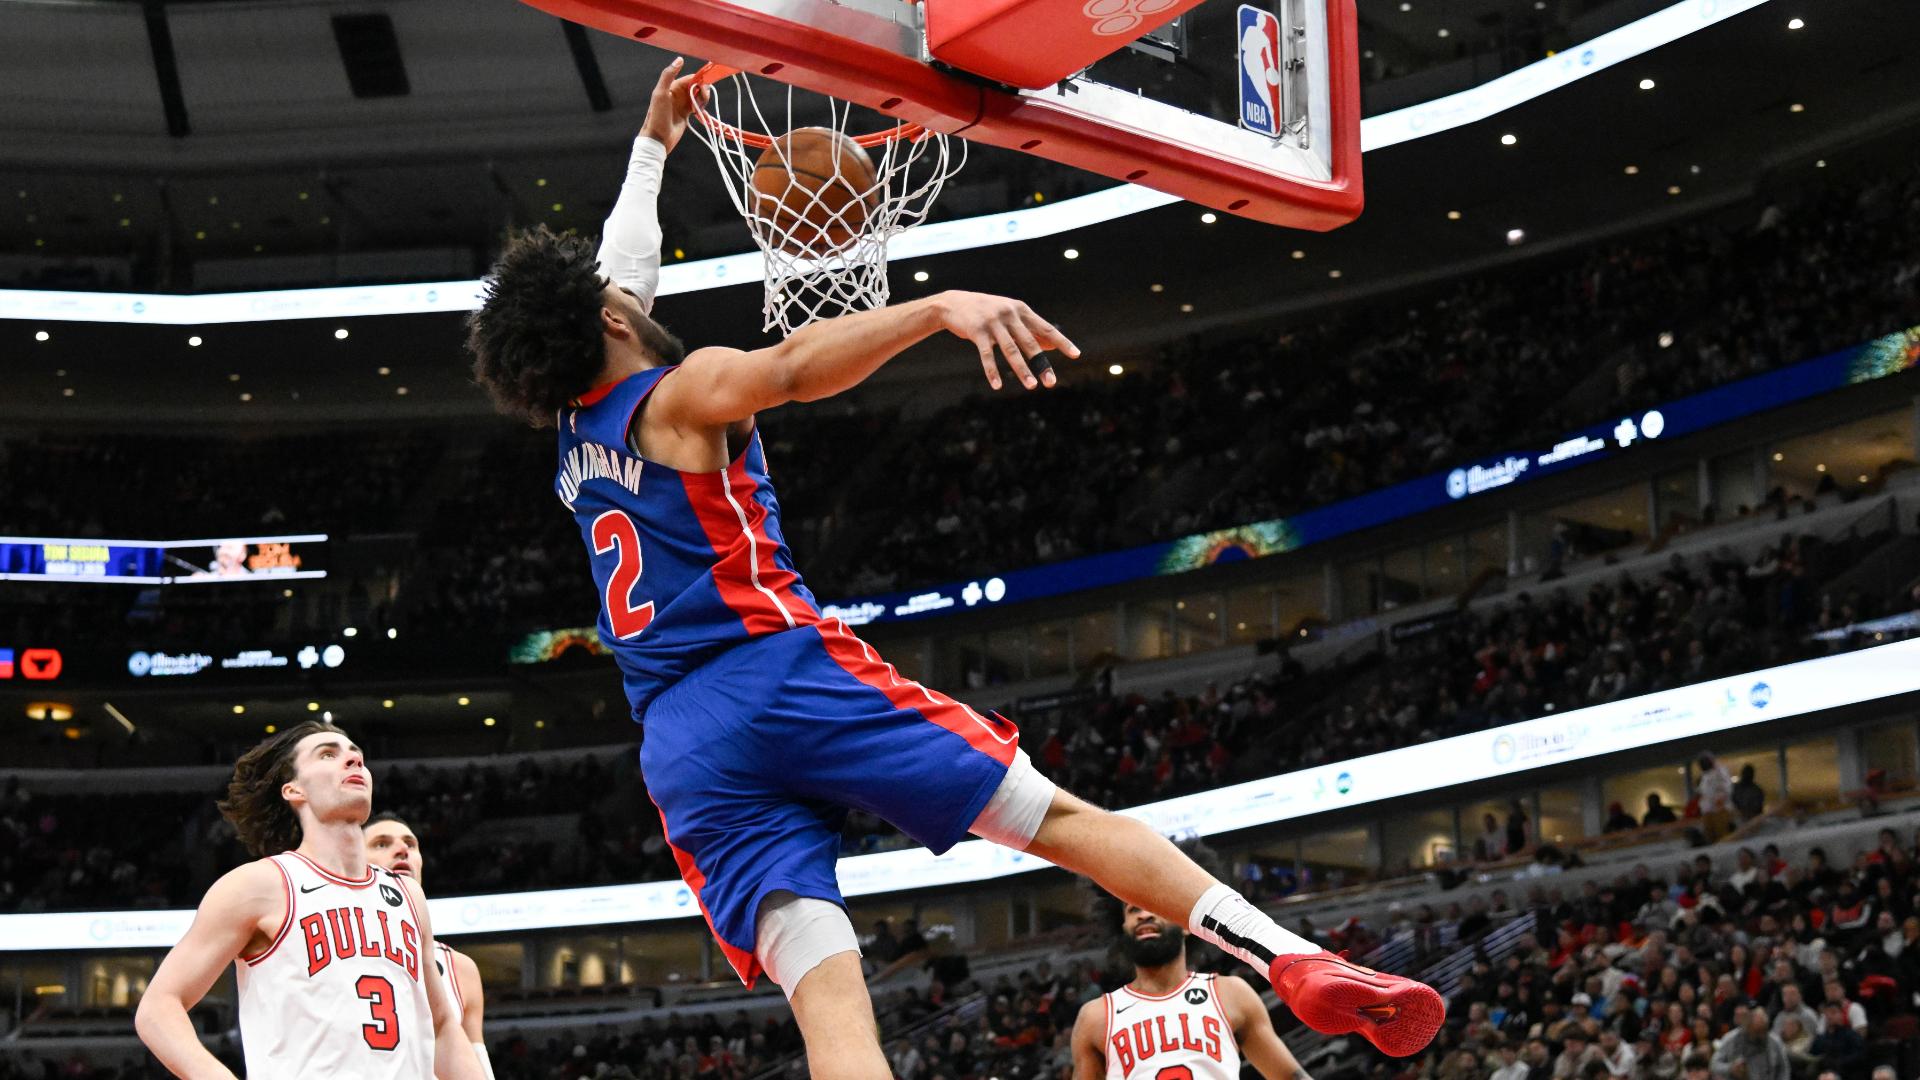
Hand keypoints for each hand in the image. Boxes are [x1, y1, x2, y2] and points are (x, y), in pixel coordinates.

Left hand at [639, 58, 701, 154]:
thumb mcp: (661, 93)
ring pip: (698, 95)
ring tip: (700, 108)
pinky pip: (698, 105)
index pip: (691, 78)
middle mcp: (677, 93)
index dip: (700, 81)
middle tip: (704, 100)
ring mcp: (682, 103)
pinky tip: (699, 112)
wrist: (658, 138)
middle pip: (697, 86)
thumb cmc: (657, 116)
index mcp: (672, 86)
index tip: (705, 89)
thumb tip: (680, 59)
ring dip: (703, 99)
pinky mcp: (686, 113)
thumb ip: (668, 75)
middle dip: (703, 91)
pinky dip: (701, 107)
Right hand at [934, 291, 1079, 390]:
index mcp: (1021, 310)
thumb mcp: (1010, 316)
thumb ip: (1030, 329)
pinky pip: (987, 355)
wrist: (954, 303)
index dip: (1061, 342)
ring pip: (1010, 350)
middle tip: (1051, 382)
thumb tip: (1053, 345)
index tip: (1075, 355)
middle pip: (1030, 342)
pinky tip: (997, 386)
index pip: (1046, 328)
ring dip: (1021, 370)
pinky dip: (992, 371)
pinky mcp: (977, 331)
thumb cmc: (987, 312)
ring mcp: (993, 322)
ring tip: (1031, 386)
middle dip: (1041, 364)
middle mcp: (1009, 314)